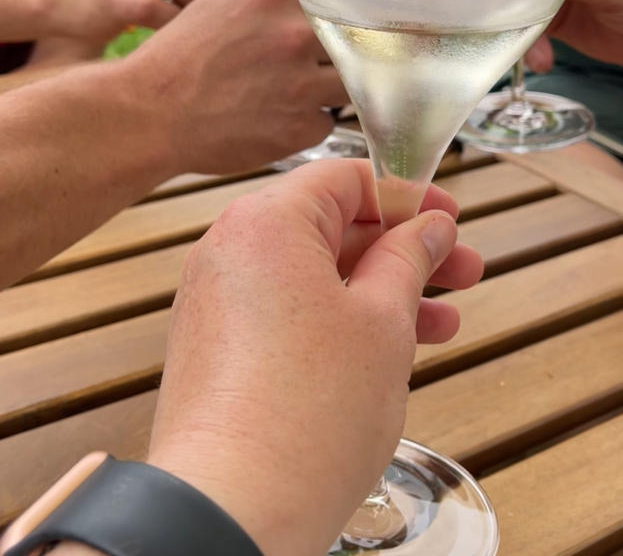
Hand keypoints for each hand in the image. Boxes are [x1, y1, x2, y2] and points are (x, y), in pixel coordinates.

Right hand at [126, 0, 349, 172]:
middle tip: (322, 65)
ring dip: (331, 89)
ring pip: (348, 84)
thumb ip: (269, 2)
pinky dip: (310, 122)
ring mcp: (299, 84)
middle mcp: (292, 37)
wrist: (149, 113)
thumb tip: (309, 0)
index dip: (339, 17)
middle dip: (342, 53)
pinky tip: (280, 119)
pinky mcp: (299, 127)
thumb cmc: (177, 60)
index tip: (339, 28)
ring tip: (298, 94)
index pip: (336, 0)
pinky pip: (327, 121)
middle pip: (350, 41)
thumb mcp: (217, 7)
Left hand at [147, 159, 483, 555]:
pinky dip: (338, 321)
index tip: (450, 220)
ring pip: (314, 276)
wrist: (228, 511)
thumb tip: (428, 227)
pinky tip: (388, 352)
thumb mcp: (383, 323)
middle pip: (332, 228)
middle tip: (462, 274)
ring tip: (444, 326)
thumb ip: (408, 260)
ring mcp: (217, 299)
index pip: (345, 179)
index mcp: (266, 222)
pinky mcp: (216, 346)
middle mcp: (231, 249)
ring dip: (380, 293)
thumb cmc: (309, 412)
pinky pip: (287, 311)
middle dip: (403, 251)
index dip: (407, 196)